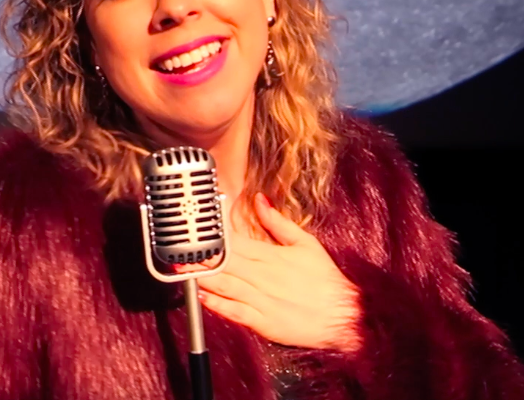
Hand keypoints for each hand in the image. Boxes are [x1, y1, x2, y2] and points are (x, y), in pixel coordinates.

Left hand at [175, 193, 361, 352]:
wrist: (344, 316)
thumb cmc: (326, 281)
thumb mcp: (306, 244)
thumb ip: (279, 223)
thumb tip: (260, 201)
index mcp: (272, 256)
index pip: (236, 242)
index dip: (213, 235)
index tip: (196, 227)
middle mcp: (263, 277)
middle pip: (225, 263)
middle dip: (200, 256)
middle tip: (178, 249)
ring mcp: (262, 300)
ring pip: (225, 286)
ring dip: (202, 278)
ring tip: (181, 270)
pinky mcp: (263, 322)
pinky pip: (235, 313)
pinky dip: (217, 305)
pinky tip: (202, 298)